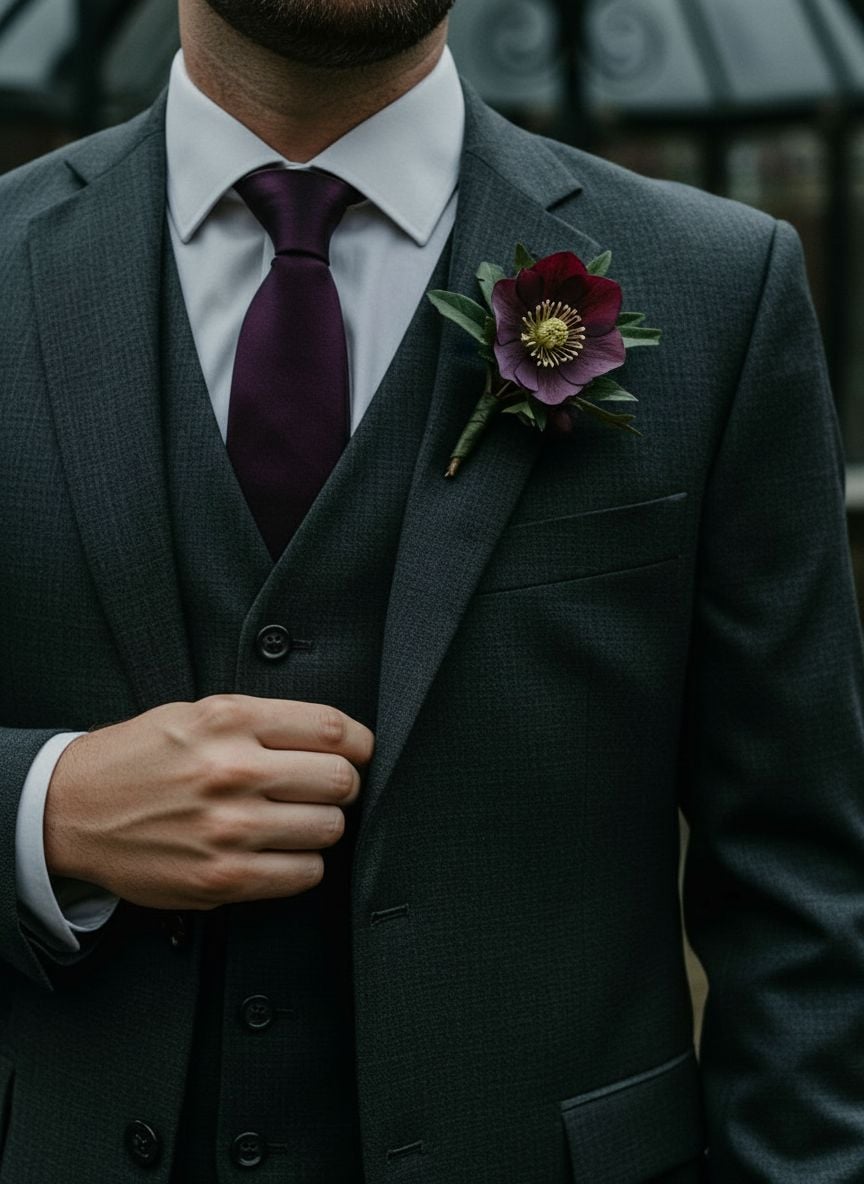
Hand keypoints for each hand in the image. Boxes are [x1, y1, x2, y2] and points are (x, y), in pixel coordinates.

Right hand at [43, 695, 373, 909]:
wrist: (74, 810)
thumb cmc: (141, 758)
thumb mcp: (198, 713)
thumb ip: (263, 722)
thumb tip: (336, 740)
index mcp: (230, 720)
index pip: (333, 729)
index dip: (361, 743)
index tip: (360, 752)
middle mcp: (233, 770)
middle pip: (340, 781)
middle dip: (343, 785)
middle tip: (326, 788)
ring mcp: (229, 827)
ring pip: (329, 828)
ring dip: (323, 825)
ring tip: (296, 819)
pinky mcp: (223, 876)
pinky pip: (304, 874)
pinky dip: (303, 864)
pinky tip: (281, 850)